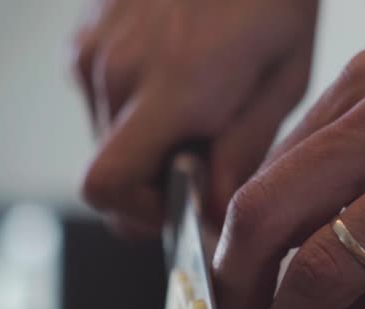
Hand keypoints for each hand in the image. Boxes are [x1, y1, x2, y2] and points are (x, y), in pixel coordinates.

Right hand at [71, 0, 317, 237]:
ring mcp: (93, 51)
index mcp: (173, 87)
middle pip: (110, 170)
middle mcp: (119, 71)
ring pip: (103, 138)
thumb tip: (213, 215)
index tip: (175, 208)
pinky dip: (128, 106)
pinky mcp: (83, 38)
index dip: (135, 215)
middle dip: (152, 180)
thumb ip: (242, 154)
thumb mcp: (282, 78)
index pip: (105, 187)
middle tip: (203, 152)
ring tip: (193, 104)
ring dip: (143, 141)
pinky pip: (97, 99)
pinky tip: (169, 74)